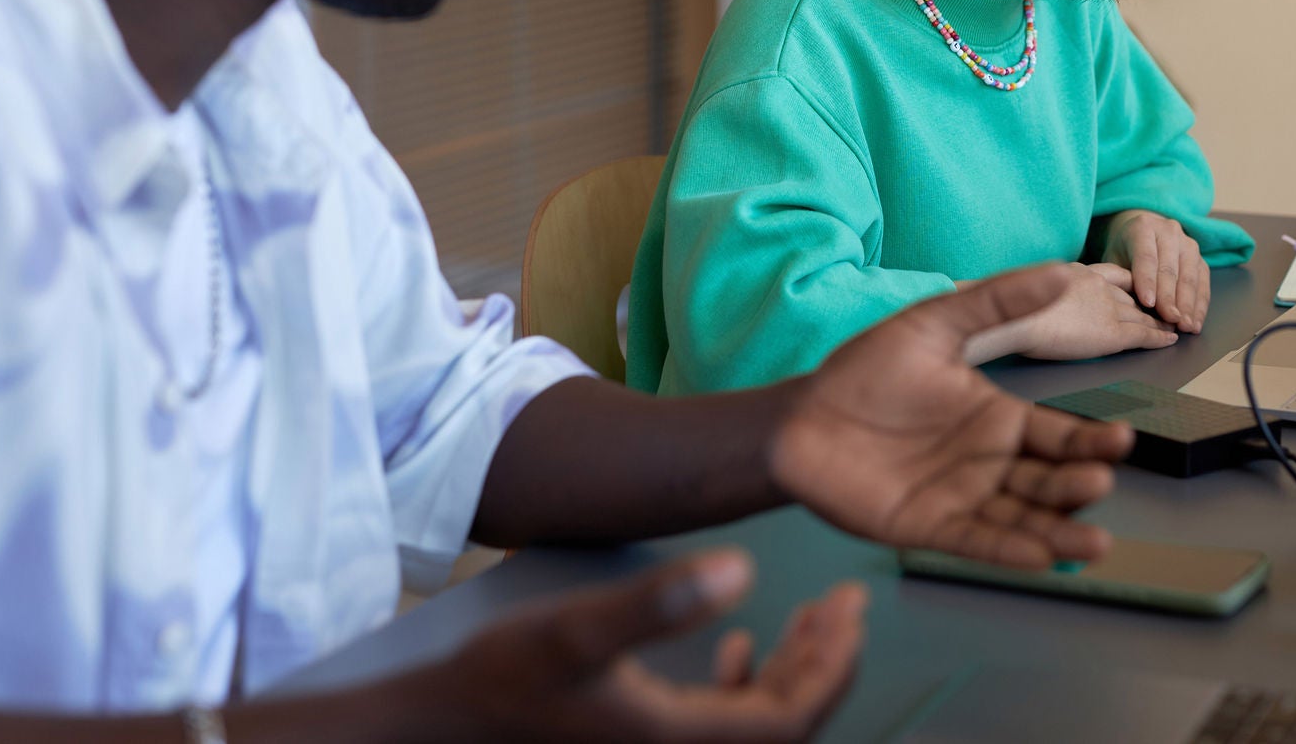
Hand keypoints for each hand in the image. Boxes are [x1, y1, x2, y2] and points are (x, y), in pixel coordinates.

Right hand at [410, 546, 863, 743]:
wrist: (442, 726)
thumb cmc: (501, 679)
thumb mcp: (575, 630)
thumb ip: (657, 603)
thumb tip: (741, 569)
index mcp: (679, 743)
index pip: (793, 718)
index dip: (834, 664)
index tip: (852, 606)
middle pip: (788, 724)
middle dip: (826, 661)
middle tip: (849, 602)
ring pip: (762, 722)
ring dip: (795, 669)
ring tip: (815, 616)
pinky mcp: (649, 743)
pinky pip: (727, 725)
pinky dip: (752, 686)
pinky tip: (746, 647)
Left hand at [768, 263, 1134, 569]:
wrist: (803, 417)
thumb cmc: (866, 370)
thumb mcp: (933, 325)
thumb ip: (995, 303)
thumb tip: (1059, 271)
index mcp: (997, 417)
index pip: (1058, 434)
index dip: (1090, 440)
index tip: (1122, 440)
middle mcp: (990, 462)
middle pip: (1049, 480)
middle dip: (1077, 485)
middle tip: (1100, 482)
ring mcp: (964, 498)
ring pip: (1024, 519)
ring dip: (1059, 531)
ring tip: (1093, 542)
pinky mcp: (931, 528)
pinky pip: (980, 541)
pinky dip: (1011, 551)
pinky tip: (1041, 558)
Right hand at [985, 261, 1177, 360]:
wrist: (1011, 317)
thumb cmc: (1003, 308)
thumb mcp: (1021, 291)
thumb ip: (1034, 295)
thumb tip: (1028, 303)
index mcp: (1073, 272)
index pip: (1111, 276)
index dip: (1127, 284)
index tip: (1137, 289)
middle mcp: (1096, 285)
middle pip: (1130, 296)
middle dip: (1146, 305)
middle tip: (1161, 311)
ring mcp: (1106, 308)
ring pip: (1141, 315)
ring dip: (1158, 321)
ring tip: (1171, 326)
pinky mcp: (1112, 333)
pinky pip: (1144, 334)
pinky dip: (1160, 338)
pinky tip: (1170, 340)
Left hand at [1103, 210, 1210, 332]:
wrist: (1141, 233)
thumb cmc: (1124, 251)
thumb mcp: (1114, 259)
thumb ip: (1122, 278)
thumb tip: (1133, 307)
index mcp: (1142, 227)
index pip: (1146, 257)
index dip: (1148, 281)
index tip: (1148, 304)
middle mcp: (1169, 231)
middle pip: (1170, 268)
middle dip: (1170, 297)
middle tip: (1170, 320)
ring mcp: (1188, 244)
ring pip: (1190, 276)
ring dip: (1189, 304)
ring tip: (1186, 326)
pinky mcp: (1200, 258)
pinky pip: (1203, 283)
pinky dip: (1200, 304)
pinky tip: (1196, 322)